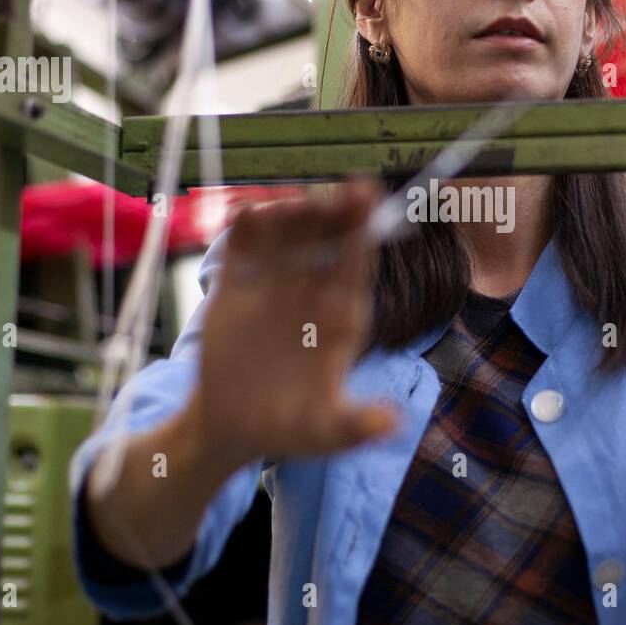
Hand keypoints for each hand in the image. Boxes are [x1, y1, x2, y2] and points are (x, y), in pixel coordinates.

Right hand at [187, 179, 397, 473]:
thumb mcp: (326, 432)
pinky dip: (242, 229)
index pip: (357, 261)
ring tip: (288, 204)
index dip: (364, 226)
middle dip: (330, 211)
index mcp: (341, 316)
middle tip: (331, 193)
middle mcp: (311, 291)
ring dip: (287, 213)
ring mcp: (273, 286)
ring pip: (285, 236)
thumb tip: (393, 425)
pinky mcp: (235, 289)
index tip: (369, 192)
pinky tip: (245, 213)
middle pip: (325, 238)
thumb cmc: (290, 429)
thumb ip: (355, 425)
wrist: (232, 429)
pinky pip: (241, 250)